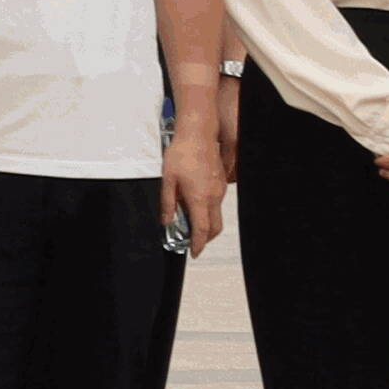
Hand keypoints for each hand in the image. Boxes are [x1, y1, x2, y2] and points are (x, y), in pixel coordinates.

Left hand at [162, 120, 228, 248]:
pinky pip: (216, 204)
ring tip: (188, 222)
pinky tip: (194, 205)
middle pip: (214, 227)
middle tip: (191, 242)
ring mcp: (220, 190)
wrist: (198, 135)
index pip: (202, 229)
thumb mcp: (167, 180)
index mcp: (199, 198)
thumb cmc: (181, 154)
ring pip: (216, 216)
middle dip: (204, 239)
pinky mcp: (221, 184)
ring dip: (205, 224)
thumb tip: (167, 221)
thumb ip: (167, 203)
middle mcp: (213, 197)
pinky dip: (207, 211)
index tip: (193, 253)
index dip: (198, 244)